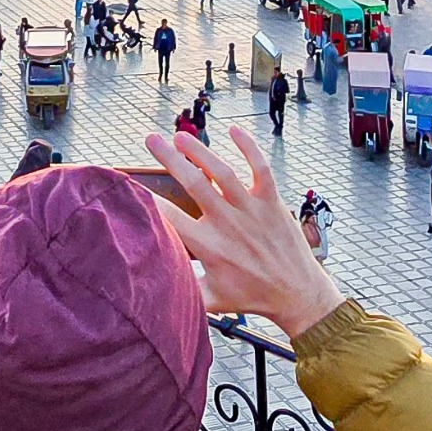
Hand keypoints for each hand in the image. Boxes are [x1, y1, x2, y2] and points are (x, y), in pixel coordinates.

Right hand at [144, 125, 343, 339]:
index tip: (133, 185)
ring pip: (222, 172)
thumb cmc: (253, 297)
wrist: (298, 294)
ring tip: (180, 136)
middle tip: (152, 140)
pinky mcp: (272, 201)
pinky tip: (234, 130)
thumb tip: (152, 290)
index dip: (149, 199)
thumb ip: (182, 291)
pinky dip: (248, 147)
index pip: (170, 217)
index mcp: (209, 246)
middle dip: (169, 158)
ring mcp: (251, 209)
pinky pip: (260, 168)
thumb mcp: (211, 300)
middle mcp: (228, 222)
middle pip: (193, 183)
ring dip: (200, 150)